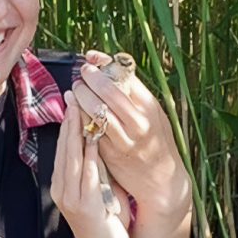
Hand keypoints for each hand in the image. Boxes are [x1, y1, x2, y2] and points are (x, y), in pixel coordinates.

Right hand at [51, 90, 130, 237]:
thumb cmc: (104, 222)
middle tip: (75, 94)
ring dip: (77, 132)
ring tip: (81, 109)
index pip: (65, 146)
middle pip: (65, 147)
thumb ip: (96, 168)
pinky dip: (90, 155)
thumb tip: (102, 141)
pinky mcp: (85, 205)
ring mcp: (72, 197)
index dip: (69, 122)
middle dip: (70, 120)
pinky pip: (87, 174)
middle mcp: (63, 187)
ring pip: (73, 157)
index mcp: (64, 182)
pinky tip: (93, 139)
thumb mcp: (98, 189)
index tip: (74, 99)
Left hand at [72, 50, 190, 216]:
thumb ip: (133, 94)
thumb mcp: (152, 113)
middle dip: (90, 79)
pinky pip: (92, 131)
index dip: (104, 63)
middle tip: (81, 75)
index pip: (125, 75)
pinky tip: (75, 112)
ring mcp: (125, 138)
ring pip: (97, 111)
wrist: (162, 179)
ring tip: (76, 91)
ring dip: (82, 98)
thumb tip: (108, 68)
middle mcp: (139, 121)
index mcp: (150, 106)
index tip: (91, 57)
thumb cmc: (155, 141)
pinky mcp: (112, 153)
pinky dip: (81, 119)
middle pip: (109, 91)